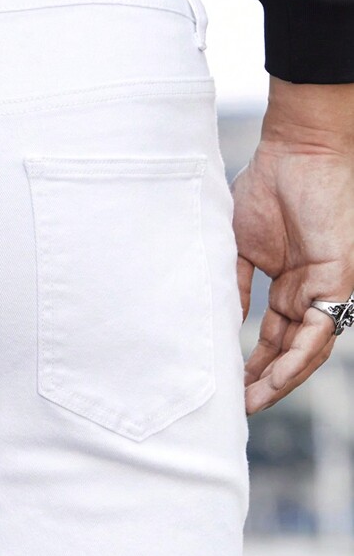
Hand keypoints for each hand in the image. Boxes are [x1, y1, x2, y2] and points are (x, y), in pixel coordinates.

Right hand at [230, 78, 353, 415]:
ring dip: (279, 382)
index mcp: (287, 285)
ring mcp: (325, 289)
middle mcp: (308, 293)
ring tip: (250, 405)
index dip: (251, 367)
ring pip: (306, 351)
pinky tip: (272, 381)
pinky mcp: (339, 281)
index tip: (226, 391)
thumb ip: (231, 288)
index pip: (271, 338)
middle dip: (263, 384)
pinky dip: (296, 361)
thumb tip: (216, 328)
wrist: (301, 146)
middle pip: (288, 352)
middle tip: (234, 409)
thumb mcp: (236, 247)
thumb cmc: (269, 185)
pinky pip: (320, 333)